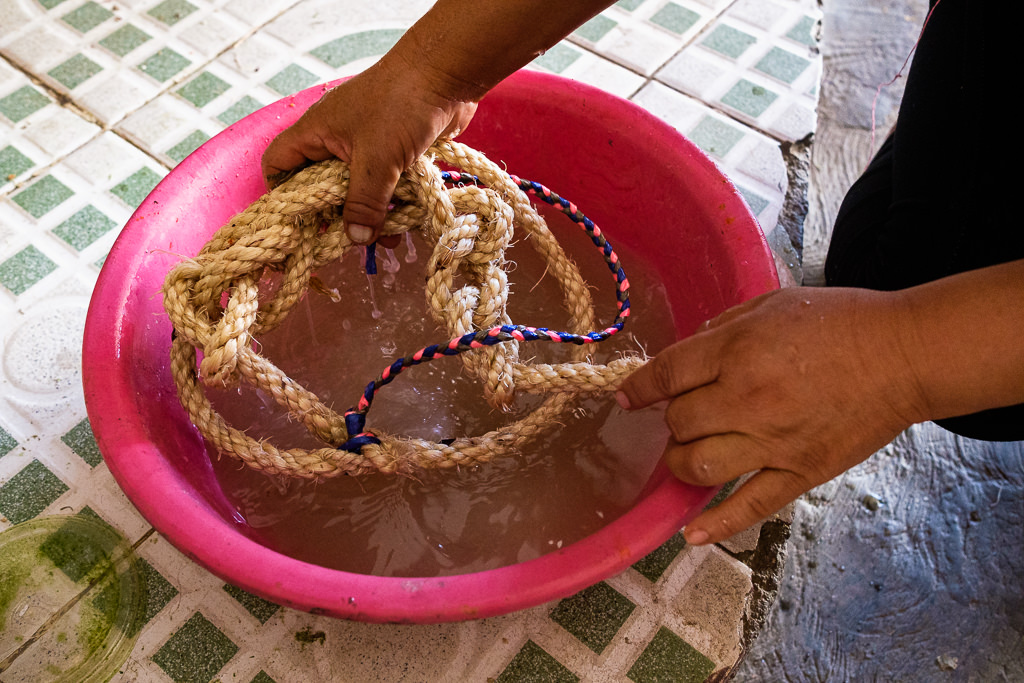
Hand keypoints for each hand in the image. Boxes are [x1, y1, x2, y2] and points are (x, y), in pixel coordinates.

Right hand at [261, 56, 476, 245]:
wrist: (447, 73)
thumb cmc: (402, 105)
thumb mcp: (377, 160)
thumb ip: (364, 202)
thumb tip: (356, 239)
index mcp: (316, 132)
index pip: (278, 163)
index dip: (282, 193)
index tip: (301, 223)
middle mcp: (336, 138)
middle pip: (320, 184)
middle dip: (334, 214)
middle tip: (348, 241)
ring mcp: (366, 143)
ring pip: (357, 187)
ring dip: (369, 213)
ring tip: (384, 240)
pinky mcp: (394, 149)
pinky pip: (385, 183)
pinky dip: (391, 202)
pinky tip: (405, 222)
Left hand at [617, 287, 926, 544]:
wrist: (903, 355)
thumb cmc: (840, 321)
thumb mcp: (772, 303)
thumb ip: (722, 327)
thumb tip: (688, 350)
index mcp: (737, 351)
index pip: (667, 375)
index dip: (639, 388)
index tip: (627, 397)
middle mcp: (746, 399)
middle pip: (678, 423)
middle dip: (671, 420)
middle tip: (685, 415)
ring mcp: (772, 442)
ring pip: (698, 467)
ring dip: (679, 464)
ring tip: (687, 454)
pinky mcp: (799, 472)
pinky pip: (748, 506)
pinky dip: (716, 524)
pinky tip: (691, 534)